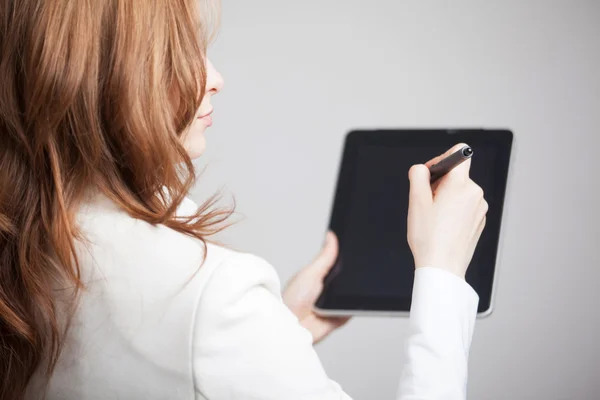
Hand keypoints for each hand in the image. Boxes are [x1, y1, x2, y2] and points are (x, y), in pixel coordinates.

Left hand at [283, 232, 349, 343]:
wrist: (292, 327)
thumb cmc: (291, 300)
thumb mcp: (310, 272)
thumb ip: (325, 256)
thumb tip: (331, 236)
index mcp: (319, 276)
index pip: (337, 263)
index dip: (347, 257)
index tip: (356, 249)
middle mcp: (327, 289)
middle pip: (347, 278)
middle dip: (352, 275)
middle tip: (352, 272)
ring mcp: (334, 303)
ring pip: (353, 293)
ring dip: (353, 292)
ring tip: (344, 291)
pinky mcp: (341, 317)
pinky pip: (353, 309)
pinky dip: (354, 306)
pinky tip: (348, 303)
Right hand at [407, 143, 487, 278]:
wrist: (443, 268)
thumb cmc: (429, 238)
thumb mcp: (416, 202)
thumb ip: (417, 175)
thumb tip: (421, 168)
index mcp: (460, 185)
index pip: (460, 152)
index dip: (442, 158)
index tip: (432, 174)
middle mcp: (475, 193)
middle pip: (456, 174)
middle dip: (440, 183)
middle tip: (427, 203)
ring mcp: (480, 208)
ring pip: (460, 191)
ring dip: (447, 198)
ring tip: (435, 218)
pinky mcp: (480, 220)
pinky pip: (465, 206)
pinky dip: (454, 210)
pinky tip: (444, 226)